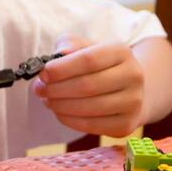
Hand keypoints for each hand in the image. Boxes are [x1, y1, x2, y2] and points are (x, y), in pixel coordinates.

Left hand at [31, 33, 145, 137]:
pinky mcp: (126, 125)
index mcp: (122, 51)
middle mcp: (133, 76)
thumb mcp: (85, 47)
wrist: (128, 89)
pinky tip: (59, 111)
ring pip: (88, 107)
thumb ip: (70, 45)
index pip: (89, 60)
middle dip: (57, 89)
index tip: (43, 73)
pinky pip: (91, 125)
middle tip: (39, 89)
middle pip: (87, 85)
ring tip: (47, 99)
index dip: (62, 68)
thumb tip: (58, 55)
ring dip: (60, 105)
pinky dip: (69, 119)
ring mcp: (133, 102)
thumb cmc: (99, 65)